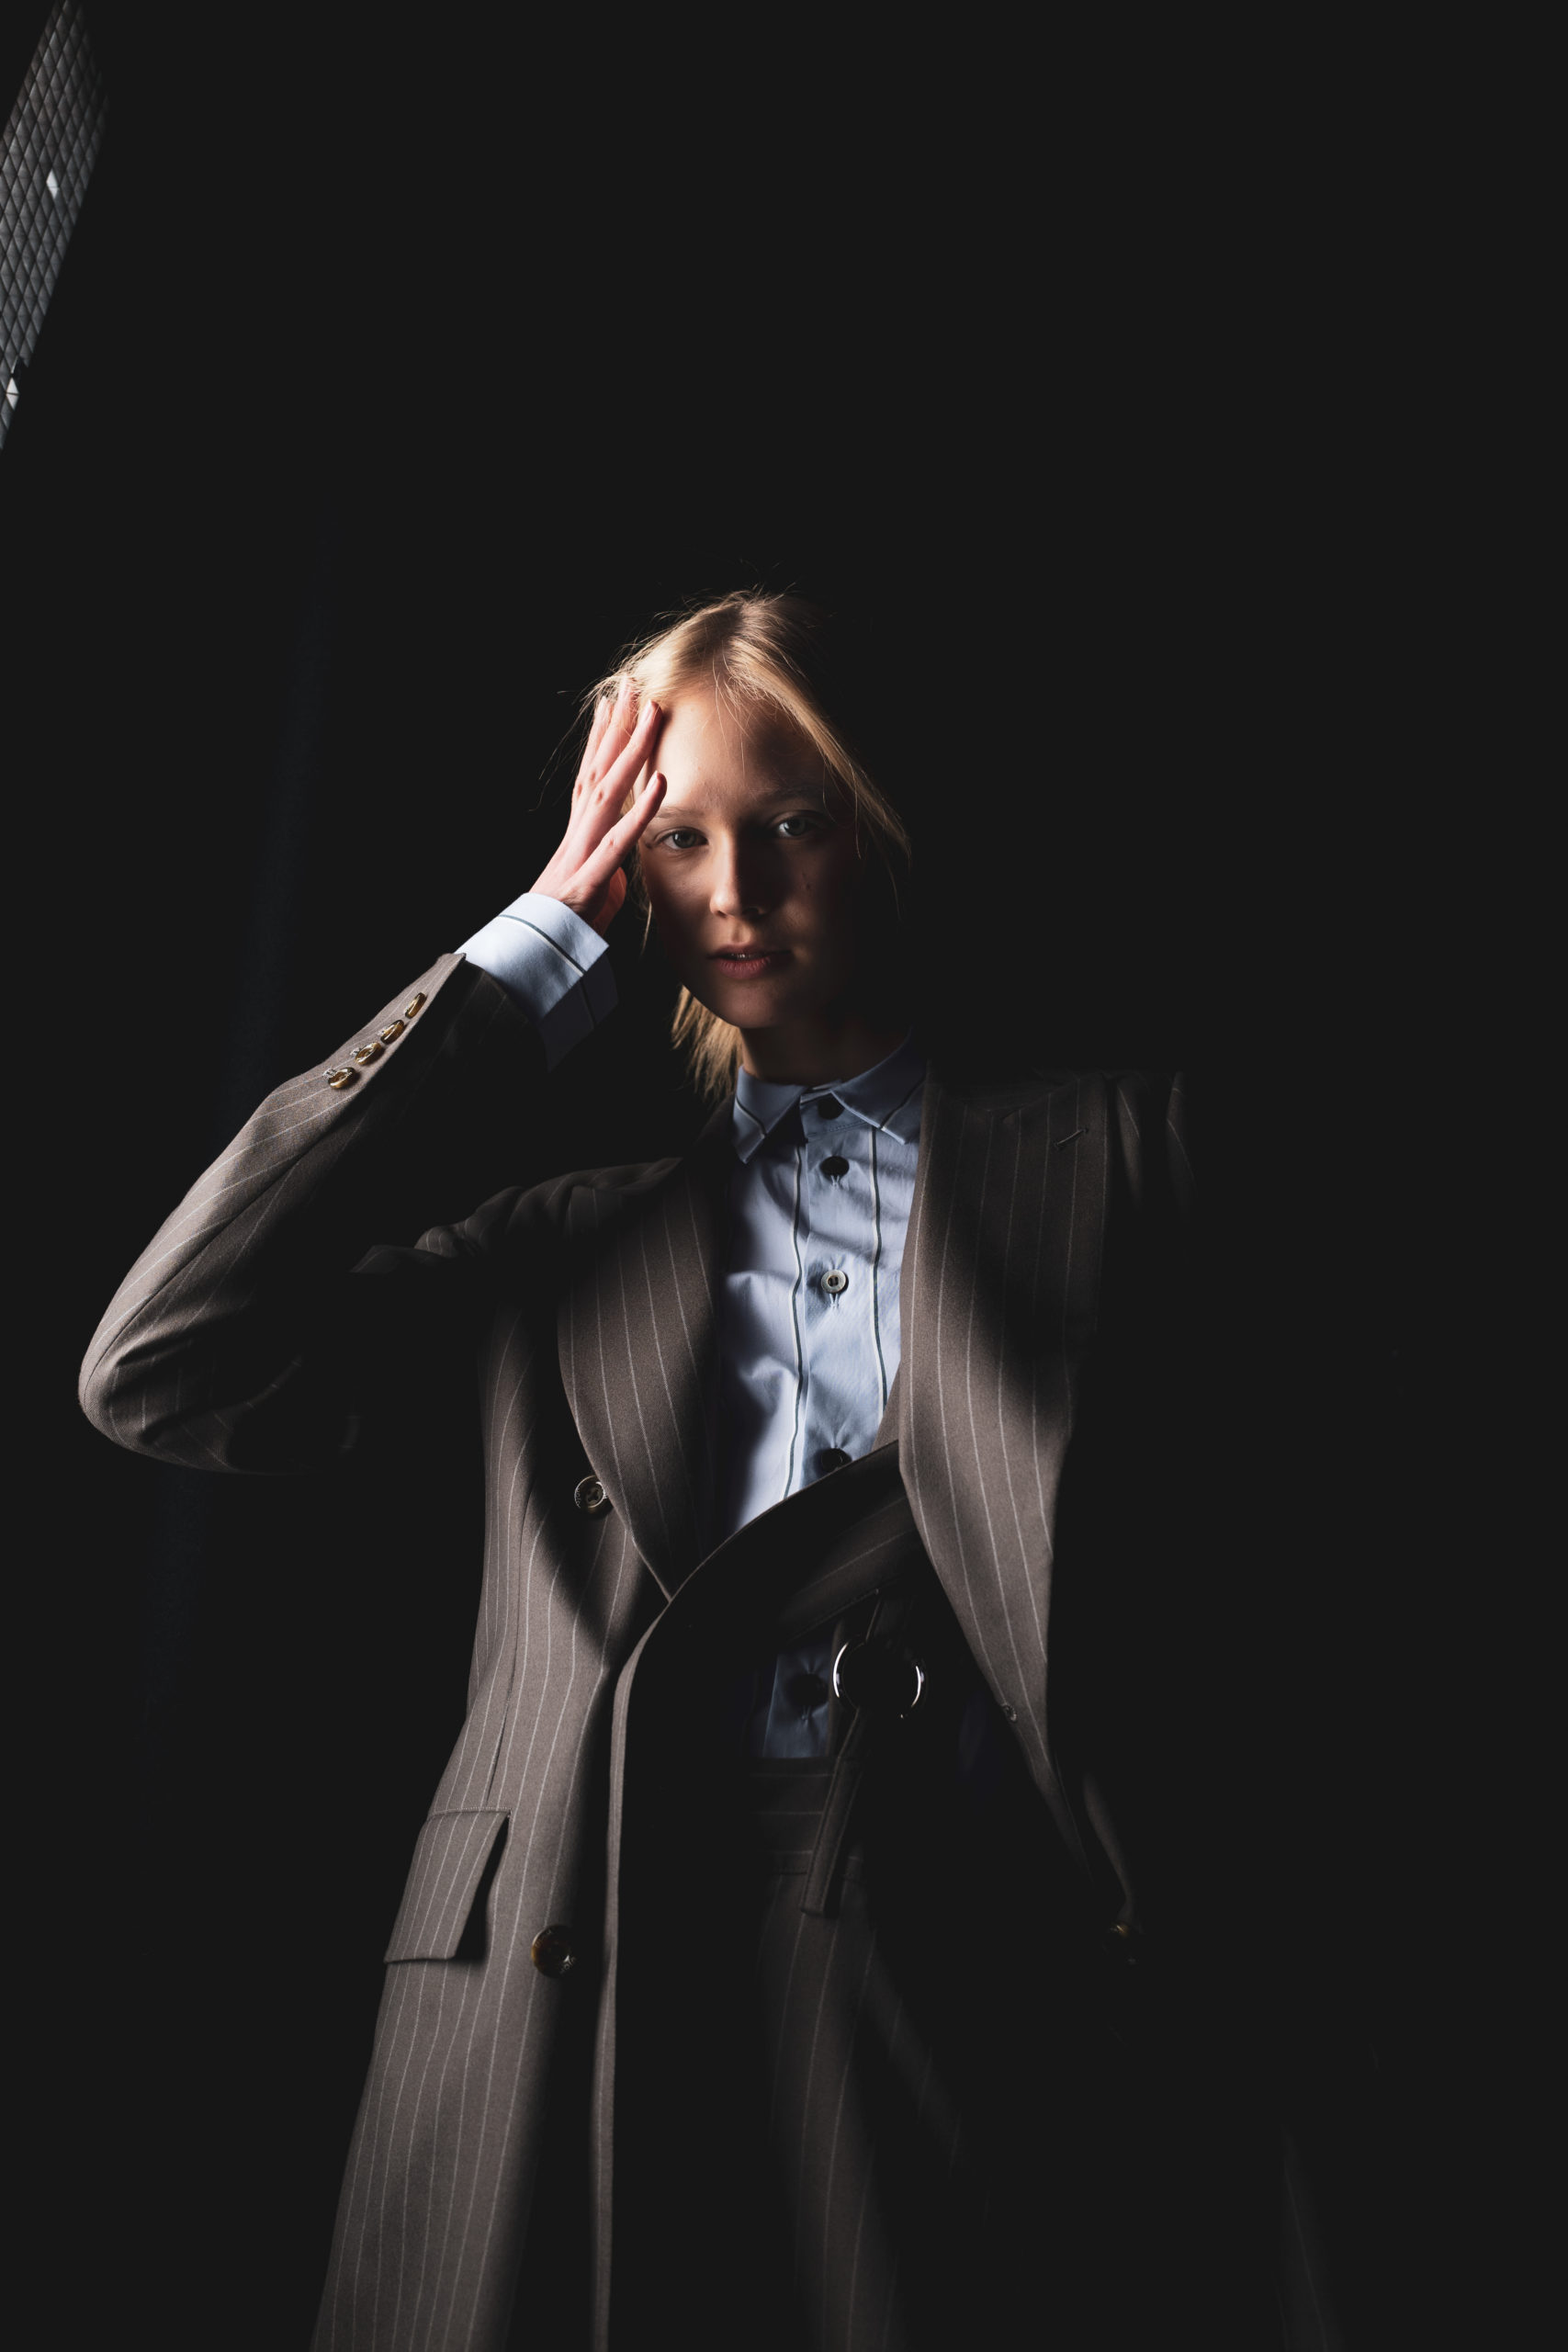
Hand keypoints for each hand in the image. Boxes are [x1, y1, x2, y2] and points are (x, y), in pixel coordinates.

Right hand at [530, 683, 666, 935]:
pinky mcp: (590, 880)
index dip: (603, 738)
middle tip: (632, 684)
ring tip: (652, 715)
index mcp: (577, 834)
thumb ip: (607, 862)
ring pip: (607, 792)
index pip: (591, 775)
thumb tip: (621, 853)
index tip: (615, 702)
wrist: (534, 960)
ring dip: (630, 752)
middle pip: (597, 770)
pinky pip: (618, 842)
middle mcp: (577, 834)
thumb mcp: (593, 885)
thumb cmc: (564, 927)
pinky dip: (640, 812)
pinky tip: (660, 784)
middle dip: (616, 726)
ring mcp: (581, 853)